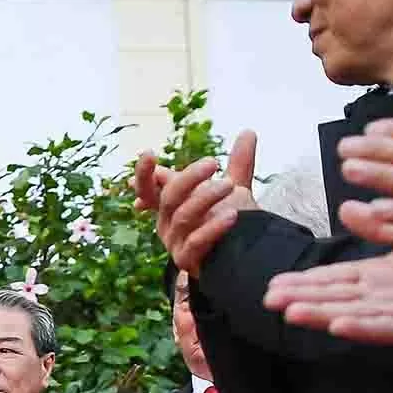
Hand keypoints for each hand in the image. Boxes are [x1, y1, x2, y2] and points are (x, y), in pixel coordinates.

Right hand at [134, 131, 258, 275]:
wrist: (240, 260)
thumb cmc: (229, 224)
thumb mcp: (234, 191)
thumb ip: (239, 164)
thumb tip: (248, 132)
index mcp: (170, 206)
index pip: (147, 188)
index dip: (144, 172)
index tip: (149, 153)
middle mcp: (167, 223)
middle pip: (168, 197)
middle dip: (188, 178)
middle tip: (213, 163)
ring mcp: (175, 243)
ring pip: (182, 217)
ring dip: (205, 198)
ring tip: (230, 186)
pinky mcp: (187, 261)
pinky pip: (195, 242)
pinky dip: (212, 228)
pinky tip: (231, 217)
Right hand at [261, 224, 392, 351]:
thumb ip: (385, 224)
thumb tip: (347, 207)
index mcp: (385, 275)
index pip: (337, 278)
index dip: (305, 280)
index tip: (275, 282)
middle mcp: (387, 297)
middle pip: (336, 298)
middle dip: (302, 298)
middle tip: (268, 298)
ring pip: (354, 314)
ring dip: (322, 315)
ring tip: (291, 312)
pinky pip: (388, 327)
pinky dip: (362, 327)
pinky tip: (338, 325)